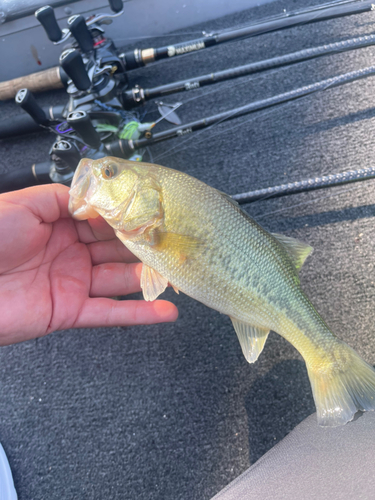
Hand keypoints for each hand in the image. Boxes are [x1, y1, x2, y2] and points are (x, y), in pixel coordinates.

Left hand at [0, 184, 177, 345]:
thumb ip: (64, 198)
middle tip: (175, 246)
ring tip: (178, 274)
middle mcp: (70, 253)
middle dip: (145, 248)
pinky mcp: (70, 311)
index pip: (104, 222)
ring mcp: (73, 283)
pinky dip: (139, 314)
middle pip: (116, 250)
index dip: (129, 220)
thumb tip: (98, 199)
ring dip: (149, 278)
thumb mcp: (25, 203)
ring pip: (120, 279)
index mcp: (60, 225)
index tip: (155, 218)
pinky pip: (110, 313)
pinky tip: (166, 310)